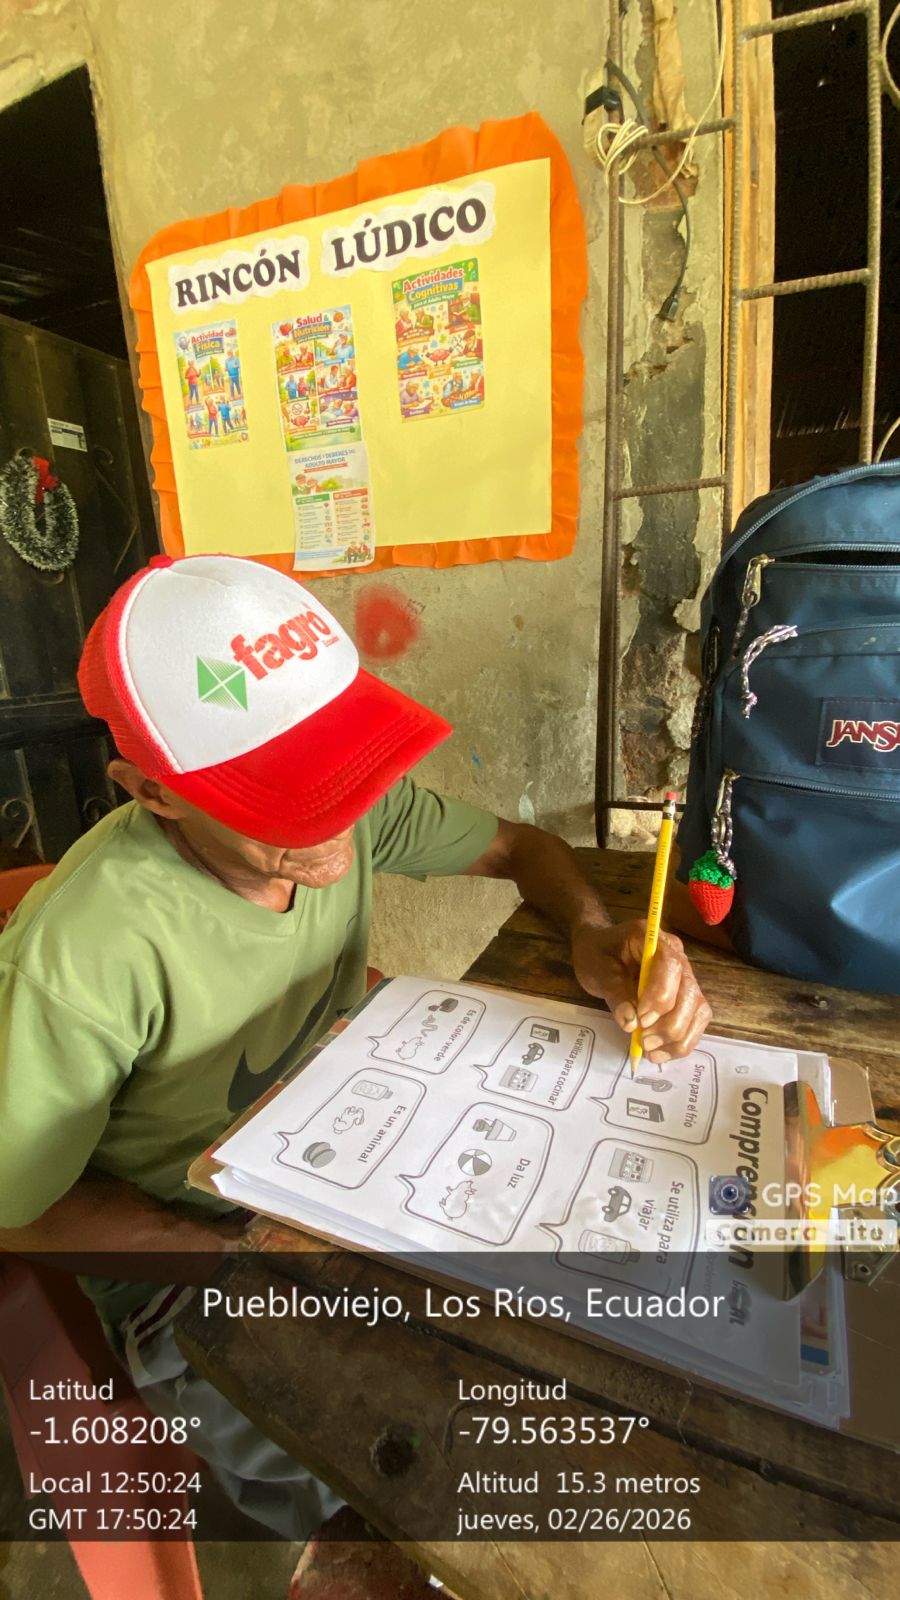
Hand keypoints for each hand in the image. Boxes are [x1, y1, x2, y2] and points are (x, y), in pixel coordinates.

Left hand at [571, 919, 711, 1062]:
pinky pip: (695, 1021)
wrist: (602, 951)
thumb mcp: (596, 970)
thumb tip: (630, 1023)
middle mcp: (678, 956)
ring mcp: (685, 977)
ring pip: (698, 1009)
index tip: (641, 1018)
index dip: (661, 995)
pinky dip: (681, 1042)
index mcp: (653, 939)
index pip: (671, 965)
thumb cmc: (597, 955)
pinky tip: (659, 1053)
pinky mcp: (686, 998)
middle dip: (669, 1023)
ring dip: (677, 1037)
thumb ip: (614, 993)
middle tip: (643, 1041)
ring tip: (650, 1050)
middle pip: (689, 991)